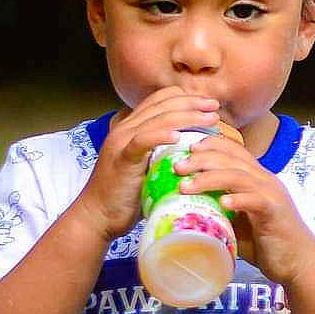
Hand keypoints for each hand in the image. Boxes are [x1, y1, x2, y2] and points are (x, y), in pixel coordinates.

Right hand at [67, 89, 226, 240]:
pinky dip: (160, 136)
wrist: (99, 216)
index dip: (185, 97)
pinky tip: (178, 136)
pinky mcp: (122, 159)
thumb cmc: (130, 195)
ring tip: (209, 119)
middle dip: (192, 103)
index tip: (209, 104)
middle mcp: (125, 129)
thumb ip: (166, 152)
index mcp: (132, 127)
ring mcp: (121, 142)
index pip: (160, 100)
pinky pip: (142, 141)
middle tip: (215, 106)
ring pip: (157, 119)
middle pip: (162, 105)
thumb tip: (197, 147)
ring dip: (187, 116)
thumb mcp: (150, 166)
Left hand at [169, 133, 314, 286]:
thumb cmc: (267, 243)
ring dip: (209, 178)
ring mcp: (271, 194)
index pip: (234, 149)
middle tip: (177, 167)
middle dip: (200, 159)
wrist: (299, 262)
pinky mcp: (274, 212)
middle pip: (231, 158)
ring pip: (238, 175)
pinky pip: (255, 199)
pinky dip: (237, 199)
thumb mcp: (239, 222)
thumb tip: (184, 210)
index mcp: (257, 178)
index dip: (209, 144)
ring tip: (186, 186)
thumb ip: (220, 211)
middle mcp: (265, 180)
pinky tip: (222, 203)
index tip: (185, 150)